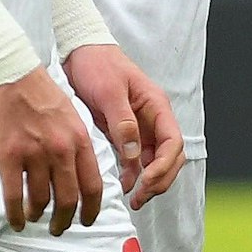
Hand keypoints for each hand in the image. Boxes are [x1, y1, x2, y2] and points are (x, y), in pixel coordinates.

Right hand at [0, 67, 102, 234]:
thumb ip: (76, 143)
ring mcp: (35, 153)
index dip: (91, 210)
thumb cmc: (41, 92)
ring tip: (34, 219)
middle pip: (68, 199)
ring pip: (41, 200)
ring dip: (38, 216)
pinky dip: (15, 215)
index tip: (86, 221)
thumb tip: (78, 173)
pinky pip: (14, 197)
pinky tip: (16, 221)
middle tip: (58, 228)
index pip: (93, 185)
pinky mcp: (9, 155)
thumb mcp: (71, 115)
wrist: (11, 72)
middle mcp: (61, 149)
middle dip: (64, 220)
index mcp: (80, 139)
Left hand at [64, 43, 186, 209]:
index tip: (145, 182)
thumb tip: (134, 155)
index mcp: (156, 106)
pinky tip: (122, 185)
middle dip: (160, 180)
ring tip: (132, 199)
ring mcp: (140, 127)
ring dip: (149, 182)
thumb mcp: (109, 93)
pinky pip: (137, 159)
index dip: (164, 167)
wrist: (79, 52)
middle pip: (170, 157)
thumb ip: (123, 123)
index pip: (173, 143)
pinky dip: (134, 175)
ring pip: (156, 161)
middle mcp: (153, 118)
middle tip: (139, 198)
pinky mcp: (125, 133)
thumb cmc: (97, 65)